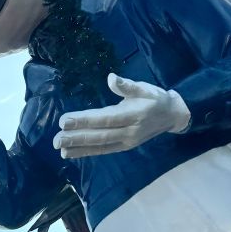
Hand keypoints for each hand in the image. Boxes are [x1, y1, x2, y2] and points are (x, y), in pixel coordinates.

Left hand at [53, 74, 190, 158]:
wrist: (173, 116)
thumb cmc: (156, 98)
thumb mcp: (145, 88)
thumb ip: (127, 85)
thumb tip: (111, 78)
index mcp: (133, 115)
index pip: (104, 119)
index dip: (84, 120)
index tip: (65, 120)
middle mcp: (129, 131)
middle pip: (99, 136)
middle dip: (77, 137)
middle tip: (56, 139)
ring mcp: (127, 141)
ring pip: (100, 146)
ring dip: (79, 148)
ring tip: (60, 149)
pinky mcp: (125, 147)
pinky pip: (104, 150)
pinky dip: (87, 152)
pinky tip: (72, 152)